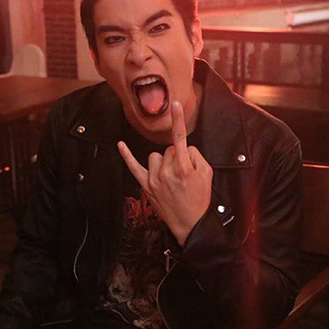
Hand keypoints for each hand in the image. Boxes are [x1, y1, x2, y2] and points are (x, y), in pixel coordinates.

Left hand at [118, 101, 212, 245]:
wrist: (190, 223)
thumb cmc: (199, 199)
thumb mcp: (207, 175)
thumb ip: (196, 156)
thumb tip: (184, 148)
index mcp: (183, 167)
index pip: (180, 138)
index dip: (178, 120)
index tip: (176, 104)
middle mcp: (166, 171)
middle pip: (168, 148)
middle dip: (176, 155)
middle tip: (184, 173)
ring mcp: (154, 178)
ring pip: (155, 156)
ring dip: (163, 161)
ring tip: (171, 176)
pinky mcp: (146, 185)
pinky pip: (133, 166)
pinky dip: (127, 155)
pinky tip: (121, 145)